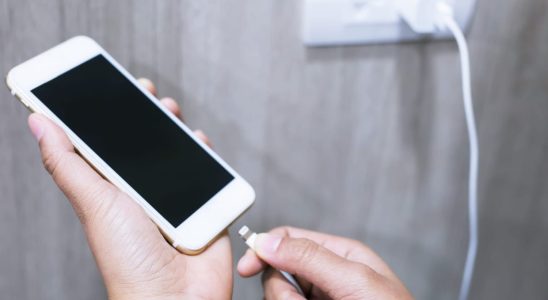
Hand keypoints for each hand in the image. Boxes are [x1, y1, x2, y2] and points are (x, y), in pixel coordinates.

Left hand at [27, 78, 230, 299]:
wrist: (175, 298)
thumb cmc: (128, 261)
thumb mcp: (94, 203)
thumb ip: (69, 162)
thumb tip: (38, 122)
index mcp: (113, 191)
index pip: (109, 144)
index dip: (109, 115)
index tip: (110, 86)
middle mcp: (143, 193)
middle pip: (146, 146)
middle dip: (147, 114)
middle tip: (145, 91)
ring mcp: (175, 200)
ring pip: (178, 155)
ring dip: (177, 129)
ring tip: (171, 111)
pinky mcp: (204, 208)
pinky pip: (209, 174)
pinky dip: (207, 155)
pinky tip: (200, 142)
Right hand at [237, 227, 412, 299]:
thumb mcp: (354, 280)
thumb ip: (311, 258)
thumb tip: (268, 241)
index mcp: (339, 254)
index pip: (291, 239)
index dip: (265, 248)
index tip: (248, 266)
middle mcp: (325, 276)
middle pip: (278, 271)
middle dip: (282, 291)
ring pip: (279, 296)